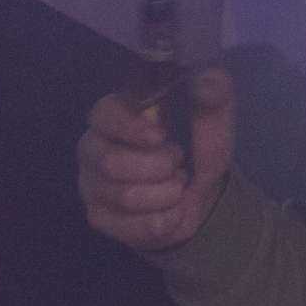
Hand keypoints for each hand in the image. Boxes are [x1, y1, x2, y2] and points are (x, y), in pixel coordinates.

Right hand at [78, 66, 234, 251]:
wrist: (201, 201)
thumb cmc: (198, 152)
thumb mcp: (215, 123)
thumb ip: (214, 96)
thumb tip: (207, 78)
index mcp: (115, 115)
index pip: (103, 114)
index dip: (129, 127)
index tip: (160, 136)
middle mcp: (93, 147)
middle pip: (110, 162)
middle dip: (158, 167)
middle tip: (179, 164)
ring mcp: (90, 183)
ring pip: (124, 196)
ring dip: (165, 195)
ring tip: (176, 187)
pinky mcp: (98, 217)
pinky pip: (129, 226)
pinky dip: (162, 221)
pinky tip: (170, 213)